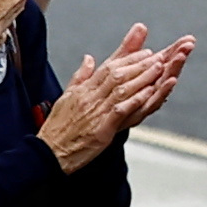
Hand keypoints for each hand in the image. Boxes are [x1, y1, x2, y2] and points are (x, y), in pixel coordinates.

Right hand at [38, 25, 190, 169]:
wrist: (48, 153)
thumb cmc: (57, 129)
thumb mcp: (66, 97)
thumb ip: (80, 77)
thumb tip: (89, 59)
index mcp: (83, 91)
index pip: (108, 68)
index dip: (128, 59)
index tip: (145, 52)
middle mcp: (90, 98)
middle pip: (117, 76)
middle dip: (139, 64)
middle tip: (157, 57)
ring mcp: (96, 113)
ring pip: (121, 90)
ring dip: (142, 78)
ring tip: (158, 69)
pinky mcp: (101, 129)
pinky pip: (120, 111)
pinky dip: (135, 100)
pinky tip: (148, 93)